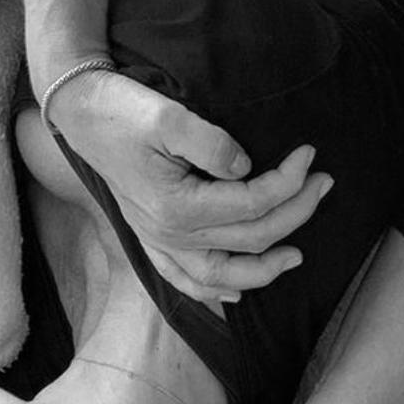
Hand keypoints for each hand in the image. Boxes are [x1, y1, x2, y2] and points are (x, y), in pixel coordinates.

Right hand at [47, 69, 331, 302]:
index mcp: (177, 206)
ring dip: (264, 269)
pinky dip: (215, 291)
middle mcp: (169, 234)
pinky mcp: (151, 239)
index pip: (252, 204)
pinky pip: (185, 281)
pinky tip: (238, 292)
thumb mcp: (169, 116)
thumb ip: (212, 144)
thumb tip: (246, 168)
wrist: (81, 115)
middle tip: (323, 183)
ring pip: (222, 276)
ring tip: (296, 255)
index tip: (309, 154)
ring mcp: (159, 242)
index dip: (290, 181)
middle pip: (250, 239)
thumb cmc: (123, 111)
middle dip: (296, 212)